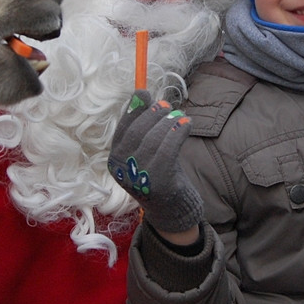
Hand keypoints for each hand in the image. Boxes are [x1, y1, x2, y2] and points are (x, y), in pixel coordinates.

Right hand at [108, 90, 201, 232]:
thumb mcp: (146, 151)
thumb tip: (142, 93)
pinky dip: (179, 131)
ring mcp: (140, 176)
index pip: (122, 129)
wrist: (171, 209)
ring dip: (169, 122)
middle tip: (167, 106)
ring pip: (154, 139)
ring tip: (181, 116)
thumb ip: (142, 127)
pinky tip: (188, 124)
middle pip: (137, 132)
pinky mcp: (159, 181)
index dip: (134, 109)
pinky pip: (169, 148)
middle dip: (153, 114)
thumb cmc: (158, 174)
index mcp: (115, 160)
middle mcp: (123, 169)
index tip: (145, 93)